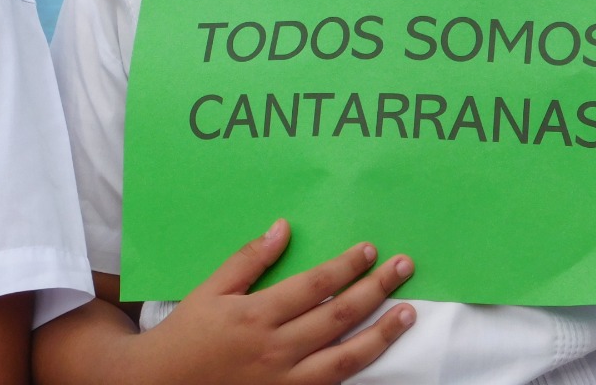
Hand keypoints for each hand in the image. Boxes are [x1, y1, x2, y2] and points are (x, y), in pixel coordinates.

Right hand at [140, 219, 415, 384]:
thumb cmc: (187, 334)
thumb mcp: (211, 289)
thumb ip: (250, 259)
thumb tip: (283, 227)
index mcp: (256, 316)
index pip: (314, 286)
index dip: (346, 267)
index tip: (369, 250)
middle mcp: (275, 350)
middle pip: (338, 317)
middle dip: (375, 290)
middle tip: (403, 267)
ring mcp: (284, 382)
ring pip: (345, 359)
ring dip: (381, 334)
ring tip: (408, 313)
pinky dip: (359, 369)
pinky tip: (377, 351)